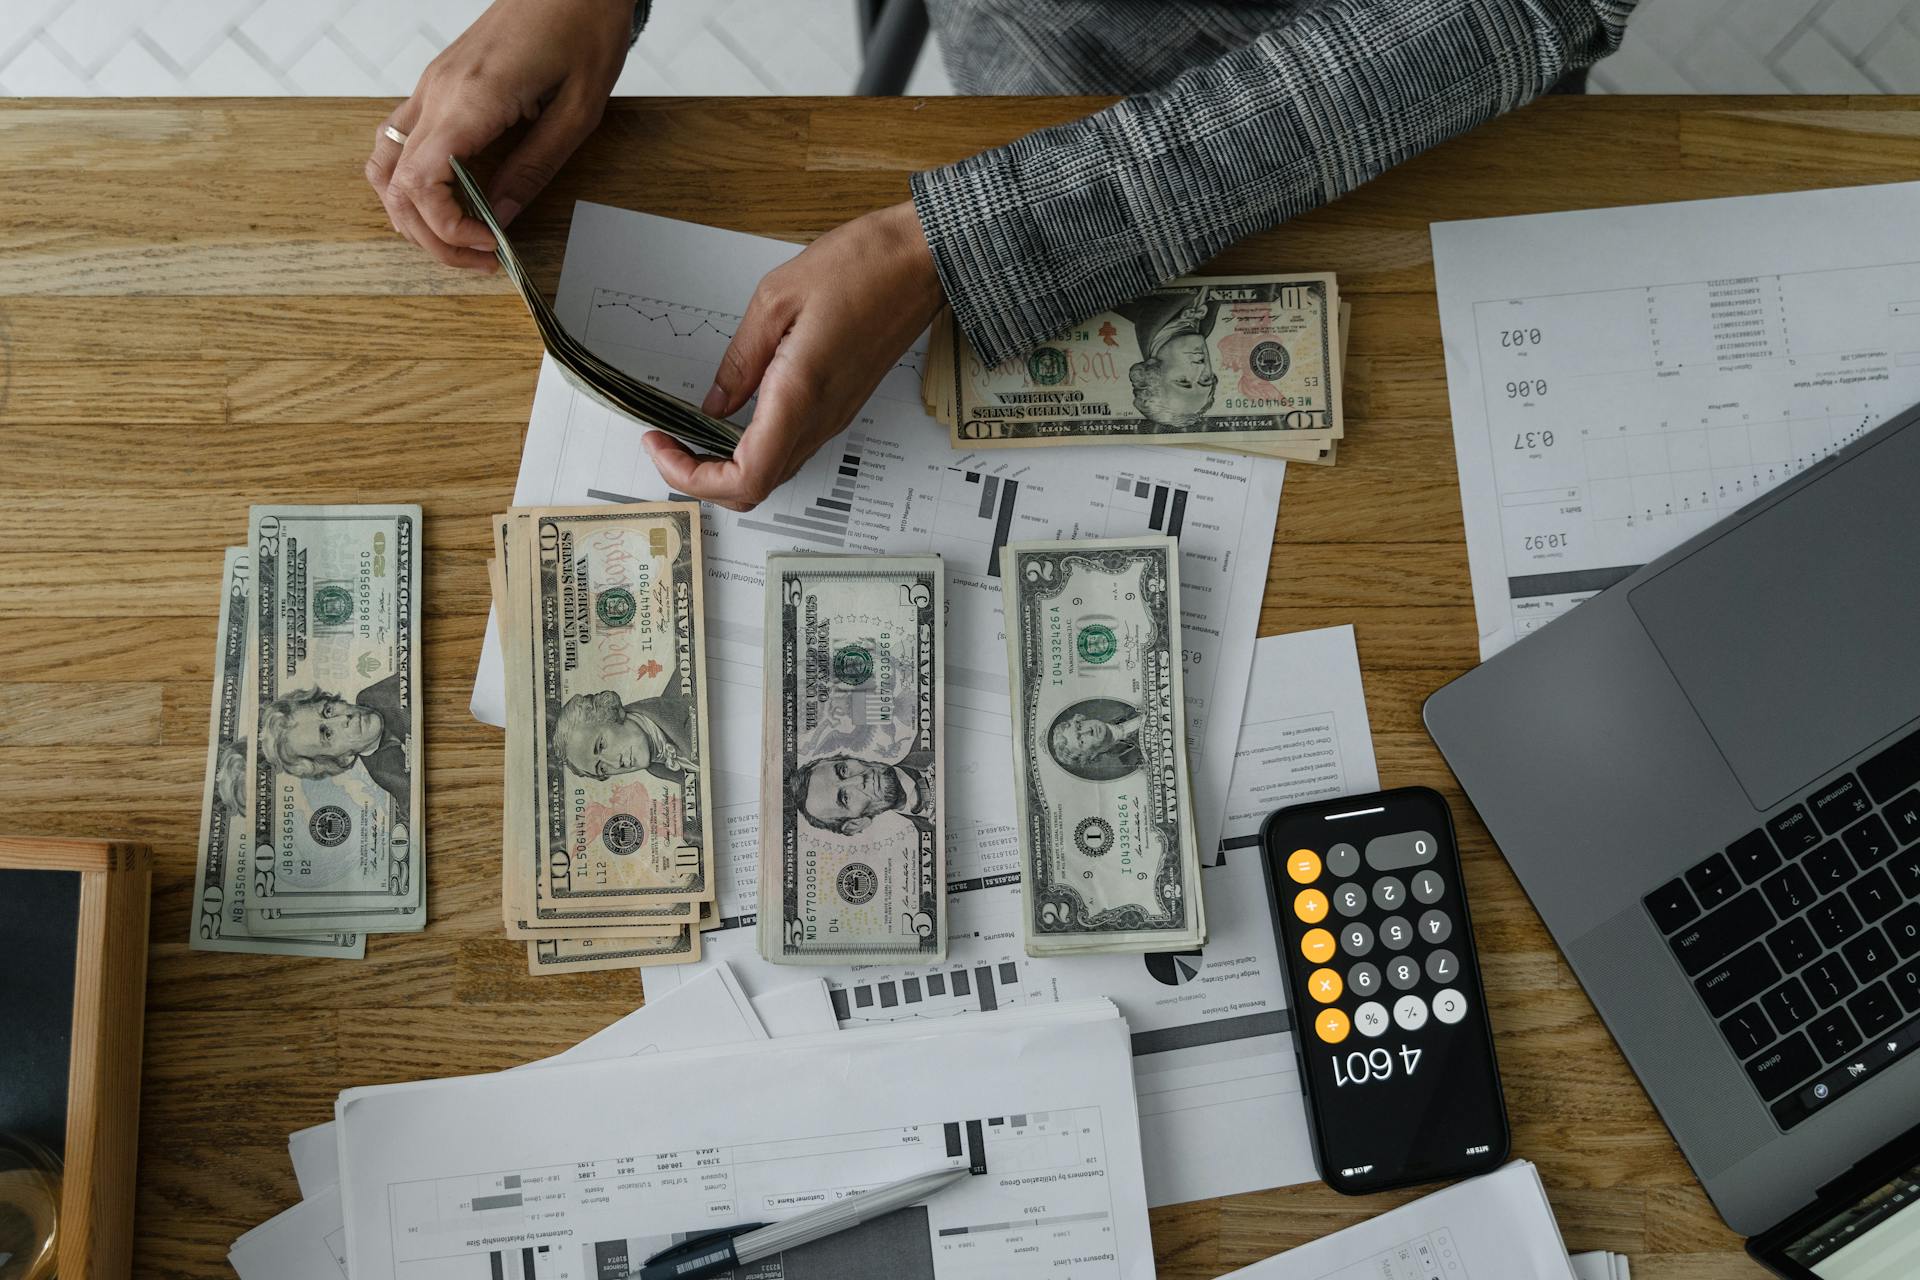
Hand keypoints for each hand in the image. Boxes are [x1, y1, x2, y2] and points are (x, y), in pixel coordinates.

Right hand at [367, 0, 631, 269]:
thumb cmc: (582, 30)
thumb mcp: (577, 113)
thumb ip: (534, 169)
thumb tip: (500, 218)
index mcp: (468, 100)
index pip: (420, 184)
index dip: (446, 230)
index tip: (487, 246)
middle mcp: (436, 92)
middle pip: (396, 184)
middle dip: (430, 235)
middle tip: (477, 259)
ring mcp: (430, 86)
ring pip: (385, 162)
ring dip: (411, 210)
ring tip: (457, 237)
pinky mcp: (438, 84)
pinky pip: (400, 138)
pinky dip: (411, 179)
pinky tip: (448, 198)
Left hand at [644, 201, 945, 510]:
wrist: (924, 261)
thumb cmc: (864, 267)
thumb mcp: (777, 299)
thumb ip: (740, 360)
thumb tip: (715, 403)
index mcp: (800, 393)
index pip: (745, 477)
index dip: (694, 476)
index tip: (663, 444)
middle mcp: (821, 418)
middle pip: (757, 489)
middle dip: (703, 478)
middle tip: (668, 442)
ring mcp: (834, 416)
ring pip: (774, 472)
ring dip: (727, 466)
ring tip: (690, 430)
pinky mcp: (841, 405)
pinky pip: (791, 447)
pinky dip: (752, 448)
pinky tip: (731, 416)